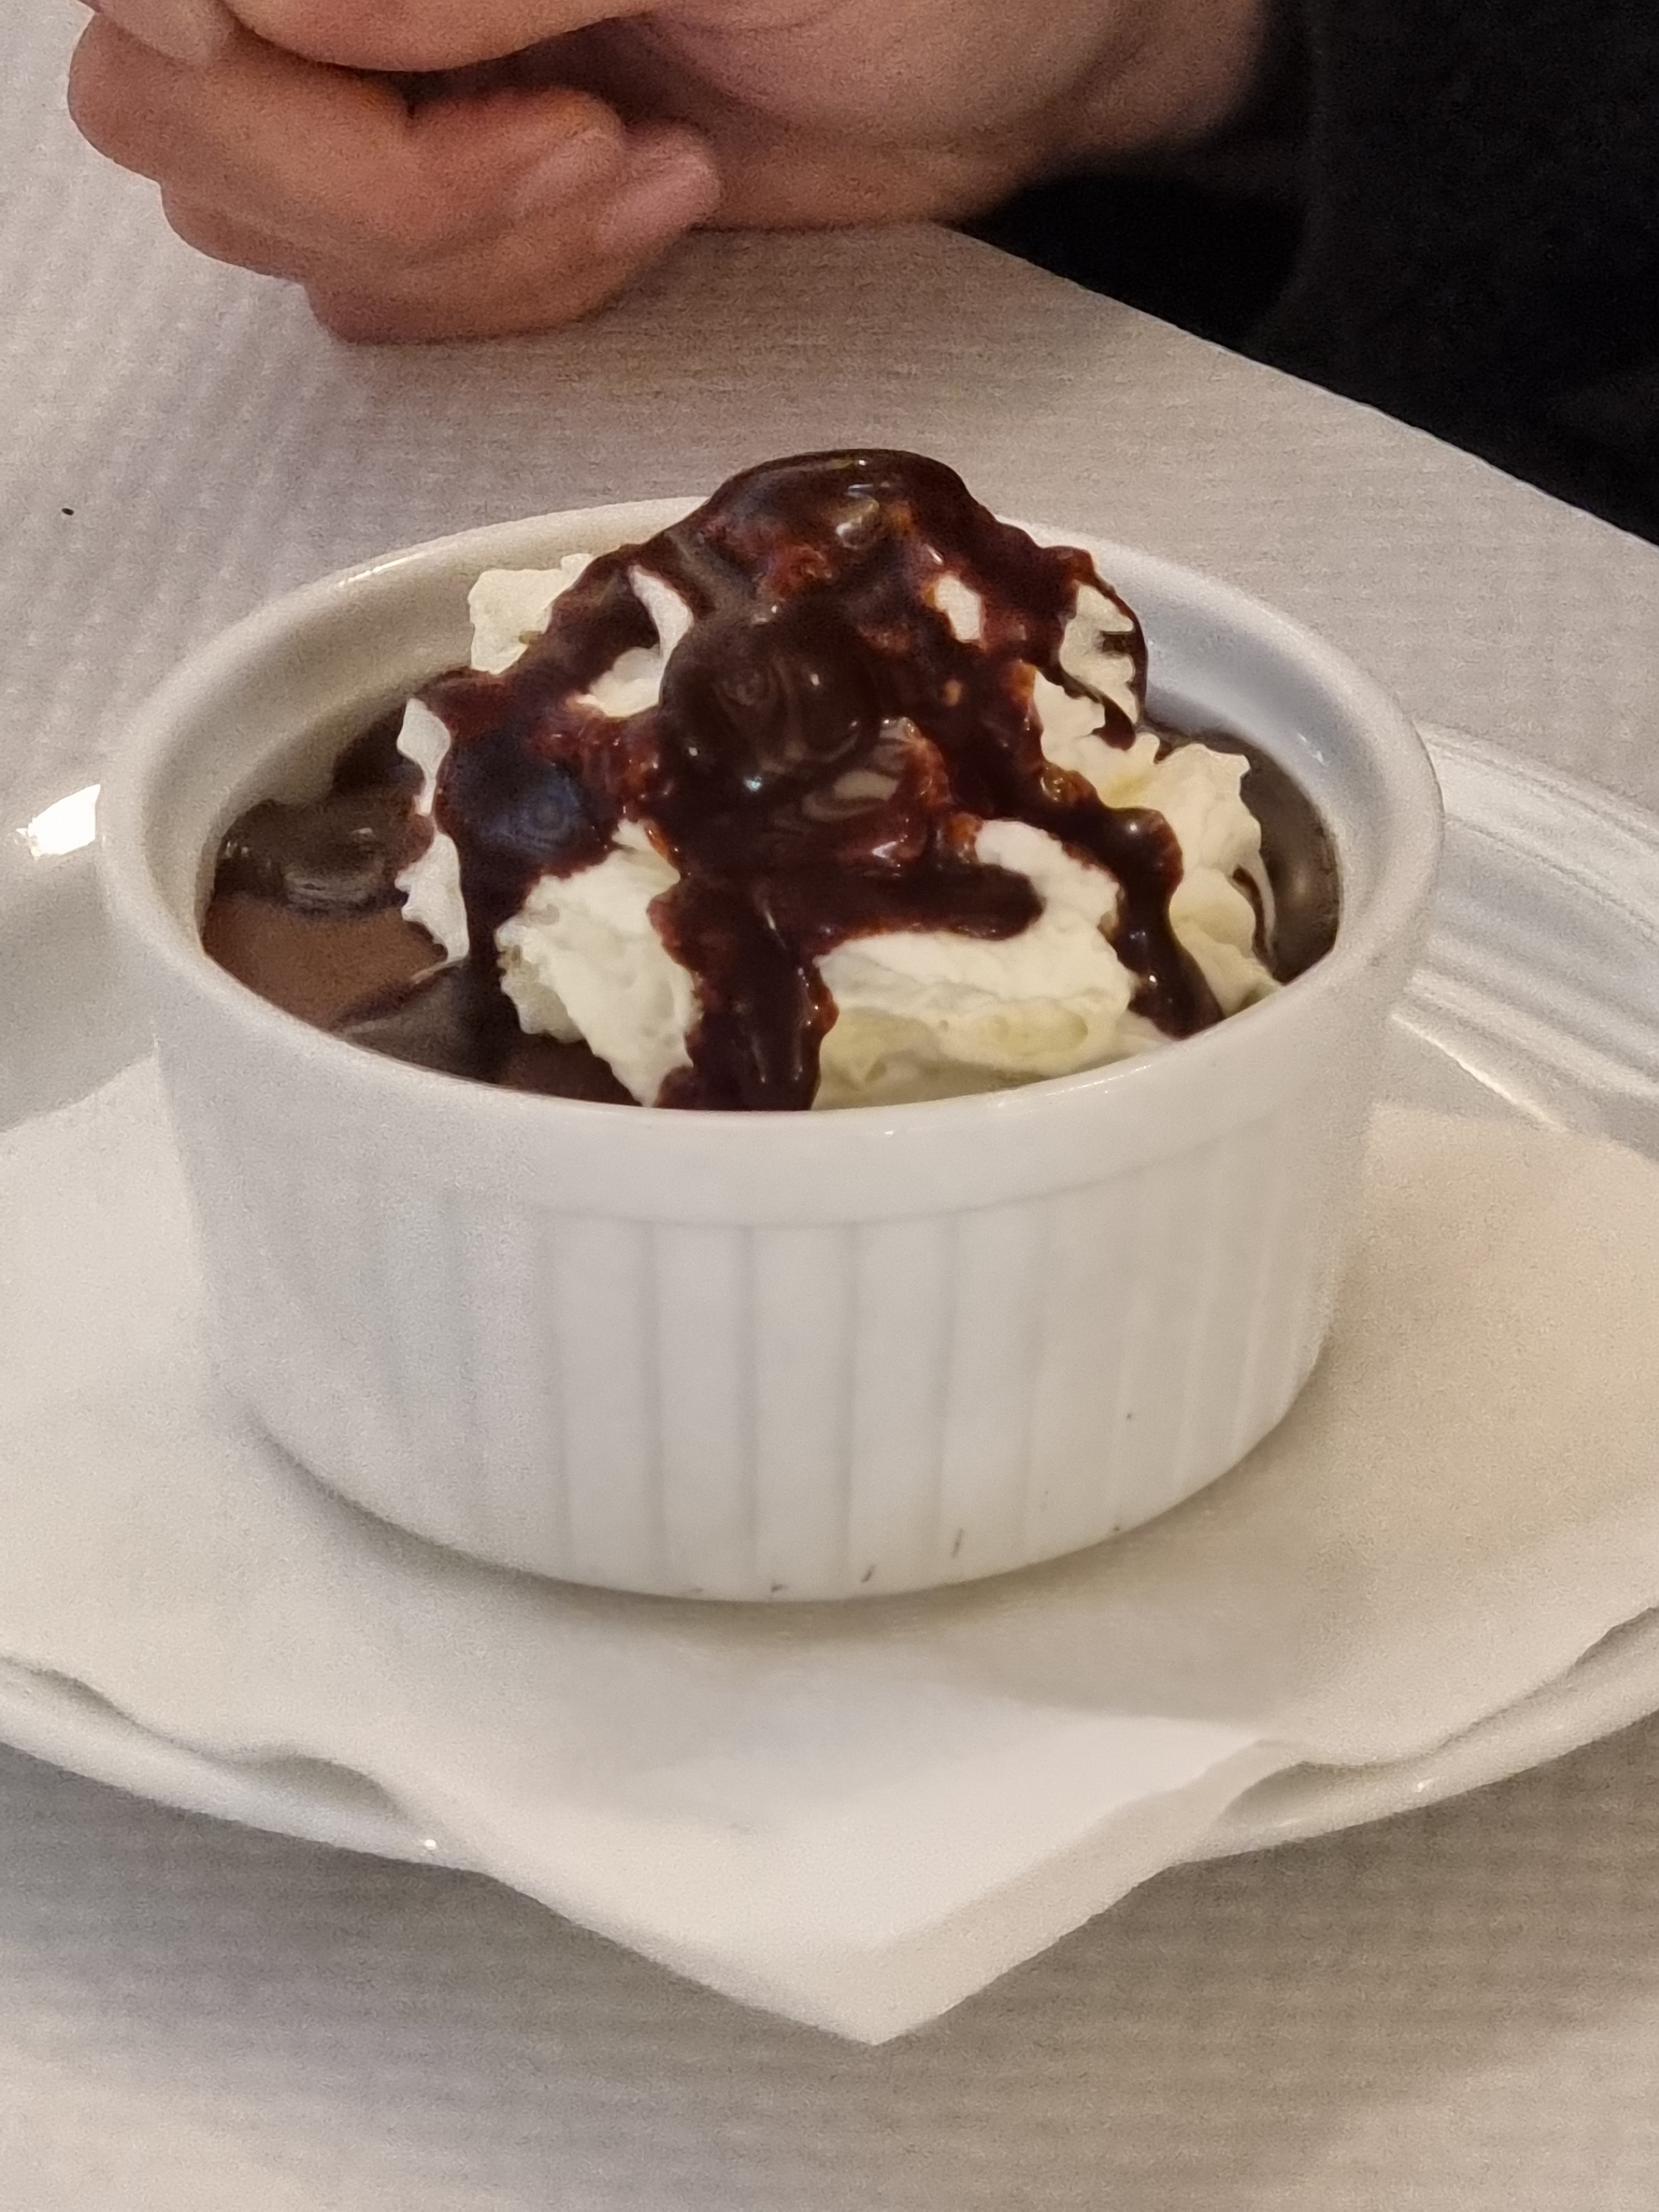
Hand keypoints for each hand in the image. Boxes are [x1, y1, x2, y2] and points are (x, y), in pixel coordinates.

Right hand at [68, 0, 1266, 341]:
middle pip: (181, 116)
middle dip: (398, 188)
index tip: (475, 93)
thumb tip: (228, 1)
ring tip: (650, 169)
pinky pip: (387, 296)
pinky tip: (648, 201)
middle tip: (598, 144)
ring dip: (474, 251)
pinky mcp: (464, 187)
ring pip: (278, 224)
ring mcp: (396, 78)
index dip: (271, 83)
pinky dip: (515, 289)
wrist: (1024, 41)